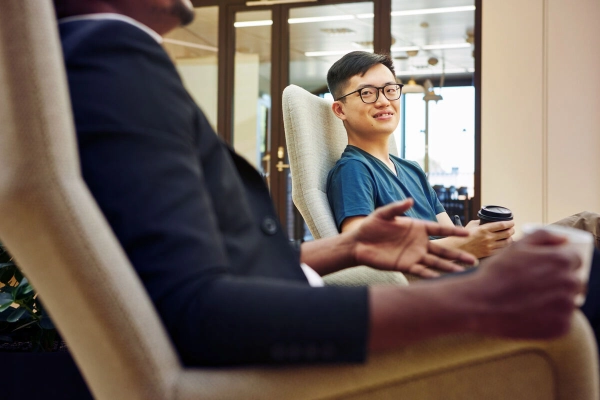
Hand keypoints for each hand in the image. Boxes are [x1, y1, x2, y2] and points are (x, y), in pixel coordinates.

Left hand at [350, 199, 476, 277]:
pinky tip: (443, 280)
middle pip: (443, 249)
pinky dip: (432, 275)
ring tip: (464, 273)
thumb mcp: (383, 214)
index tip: (467, 234)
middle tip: (473, 261)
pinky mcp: (405, 265)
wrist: (358, 243)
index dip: (453, 231)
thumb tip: (410, 199)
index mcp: (417, 227)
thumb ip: (397, 207)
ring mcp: (414, 255)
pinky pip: (421, 271)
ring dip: (449, 268)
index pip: (439, 230)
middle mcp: (419, 242)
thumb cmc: (371, 226)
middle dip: (458, 255)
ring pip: (436, 262)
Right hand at [458, 220, 514, 257]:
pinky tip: (506, 245)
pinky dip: (506, 247)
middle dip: (512, 230)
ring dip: (510, 238)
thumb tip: (489, 221)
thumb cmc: (463, 235)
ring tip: (510, 237)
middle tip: (512, 229)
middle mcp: (488, 238)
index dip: (509, 223)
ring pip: (506, 242)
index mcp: (484, 229)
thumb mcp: (471, 225)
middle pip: (507, 233)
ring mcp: (489, 246)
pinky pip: (502, 250)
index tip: (512, 222)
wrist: (458, 248)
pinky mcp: (489, 253)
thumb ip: (481, 222)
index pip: (502, 225)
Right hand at [469, 230, 583, 339]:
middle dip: (559, 281)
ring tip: (530, 300)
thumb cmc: (496, 273)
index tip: (544, 269)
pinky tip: (531, 313)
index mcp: (561, 261)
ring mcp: (567, 307)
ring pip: (568, 301)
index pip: (575, 259)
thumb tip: (564, 239)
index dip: (560, 262)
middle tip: (534, 286)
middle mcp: (569, 283)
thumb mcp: (516, 247)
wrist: (481, 303)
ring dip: (556, 300)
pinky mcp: (561, 327)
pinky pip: (563, 320)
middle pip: (574, 281)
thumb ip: (543, 236)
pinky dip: (551, 318)